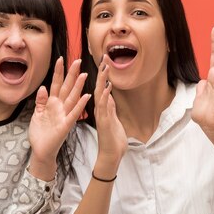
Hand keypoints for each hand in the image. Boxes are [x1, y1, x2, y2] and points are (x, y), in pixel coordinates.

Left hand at [28, 57, 89, 179]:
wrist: (41, 150)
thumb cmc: (40, 133)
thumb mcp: (37, 114)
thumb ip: (40, 101)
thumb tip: (43, 87)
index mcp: (52, 103)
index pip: (56, 84)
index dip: (58, 72)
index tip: (61, 59)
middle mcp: (60, 107)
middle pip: (67, 87)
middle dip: (71, 74)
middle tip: (78, 60)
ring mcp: (64, 115)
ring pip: (72, 98)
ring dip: (78, 86)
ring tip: (83, 74)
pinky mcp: (65, 125)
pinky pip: (74, 113)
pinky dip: (80, 105)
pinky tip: (86, 95)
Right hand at [93, 55, 126, 177]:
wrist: (111, 156)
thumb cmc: (113, 139)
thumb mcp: (114, 119)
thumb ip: (110, 106)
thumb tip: (109, 94)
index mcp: (103, 108)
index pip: (103, 87)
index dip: (104, 75)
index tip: (106, 61)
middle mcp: (100, 110)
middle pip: (100, 87)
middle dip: (102, 72)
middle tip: (104, 57)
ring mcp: (101, 115)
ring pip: (100, 94)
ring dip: (103, 80)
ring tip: (105, 67)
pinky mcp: (104, 122)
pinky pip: (103, 107)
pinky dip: (105, 97)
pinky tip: (107, 87)